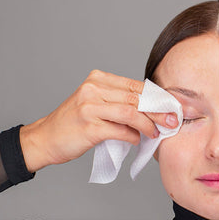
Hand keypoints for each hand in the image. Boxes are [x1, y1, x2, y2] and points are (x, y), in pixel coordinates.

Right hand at [19, 70, 177, 171]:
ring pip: (130, 113)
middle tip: (172, 121)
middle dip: (158, 111)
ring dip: (148, 124)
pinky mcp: (88, 127)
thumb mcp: (96, 102)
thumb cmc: (75, 122)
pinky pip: (120, 131)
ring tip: (155, 133)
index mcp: (98, 79)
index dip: (157, 97)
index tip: (172, 106)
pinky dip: (132, 136)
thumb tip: (154, 108)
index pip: (135, 86)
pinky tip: (136, 140)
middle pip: (136, 98)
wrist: (45, 138)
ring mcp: (89, 107)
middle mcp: (93, 89)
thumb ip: (120, 101)